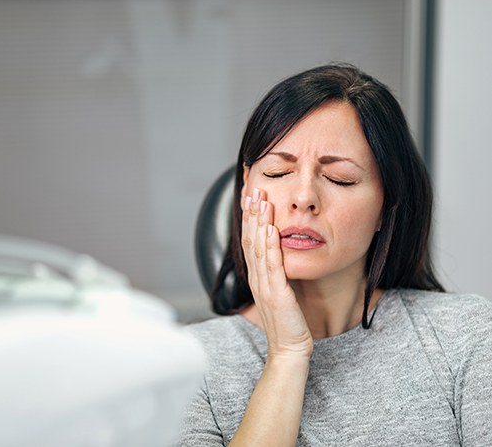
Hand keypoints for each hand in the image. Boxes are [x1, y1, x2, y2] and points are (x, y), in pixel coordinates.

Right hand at [242, 188, 312, 359]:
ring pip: (258, 248)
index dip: (249, 218)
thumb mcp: (279, 292)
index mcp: (257, 277)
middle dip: (250, 213)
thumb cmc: (287, 322)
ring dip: (259, 222)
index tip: (251, 197)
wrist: (289, 349)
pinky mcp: (277, 293)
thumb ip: (276, 273)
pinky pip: (272, 265)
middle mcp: (257, 278)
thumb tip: (279, 255)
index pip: (250, 241)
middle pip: (250, 239)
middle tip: (252, 189)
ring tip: (261, 200)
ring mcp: (264, 285)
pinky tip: (270, 228)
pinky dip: (269, 245)